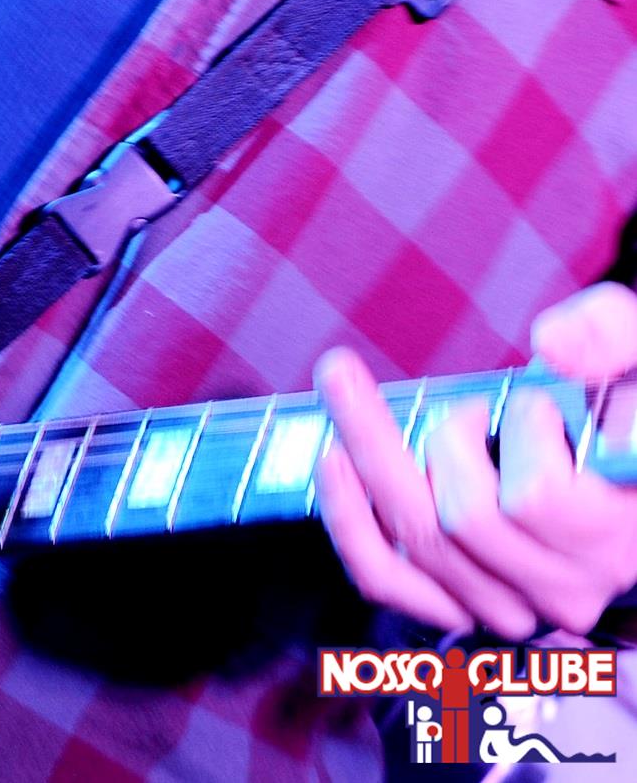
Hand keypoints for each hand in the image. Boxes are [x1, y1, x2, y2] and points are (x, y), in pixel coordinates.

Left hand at [315, 281, 636, 638]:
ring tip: (438, 427)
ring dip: (402, 464)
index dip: (522, 430)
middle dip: (442, 437)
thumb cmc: (622, 410)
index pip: (539, 496)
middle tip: (439, 397)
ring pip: (421, 538)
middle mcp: (571, 583)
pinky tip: (333, 460)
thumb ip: (611, 333)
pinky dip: (349, 517)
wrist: (619, 473)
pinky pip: (384, 577)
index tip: (533, 401)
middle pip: (462, 517)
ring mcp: (516, 604)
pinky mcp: (464, 608)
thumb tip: (554, 341)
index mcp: (621, 527)